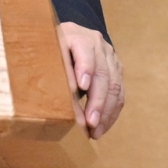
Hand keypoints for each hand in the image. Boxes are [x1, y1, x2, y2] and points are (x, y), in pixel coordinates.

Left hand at [56, 21, 123, 138]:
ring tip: (96, 131)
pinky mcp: (117, 69)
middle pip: (102, 73)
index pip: (84, 50)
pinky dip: (111, 112)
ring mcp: (110, 56)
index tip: (82, 87)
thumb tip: (66, 107)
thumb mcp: (48, 56)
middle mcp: (97, 44)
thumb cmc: (51, 49)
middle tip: (90, 123)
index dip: (84, 68)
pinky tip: (102, 126)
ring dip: (106, 112)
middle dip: (97, 101)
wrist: (66, 36)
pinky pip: (119, 93)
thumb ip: (58, 75)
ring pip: (115, 85)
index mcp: (76, 35)